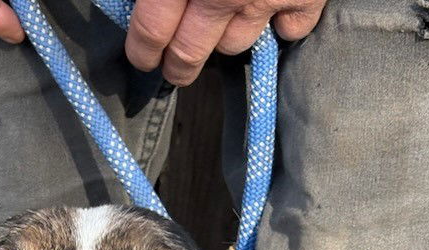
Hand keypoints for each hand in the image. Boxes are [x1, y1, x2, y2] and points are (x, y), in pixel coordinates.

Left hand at [126, 0, 327, 85]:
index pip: (150, 32)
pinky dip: (282, 25)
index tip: (142, 56)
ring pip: (235, 44)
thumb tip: (138, 6)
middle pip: (188, 54)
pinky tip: (274, 10)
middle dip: (178, 64)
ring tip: (225, 20)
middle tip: (175, 63)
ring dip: (227, 37)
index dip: (142, 50)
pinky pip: (290, 31)